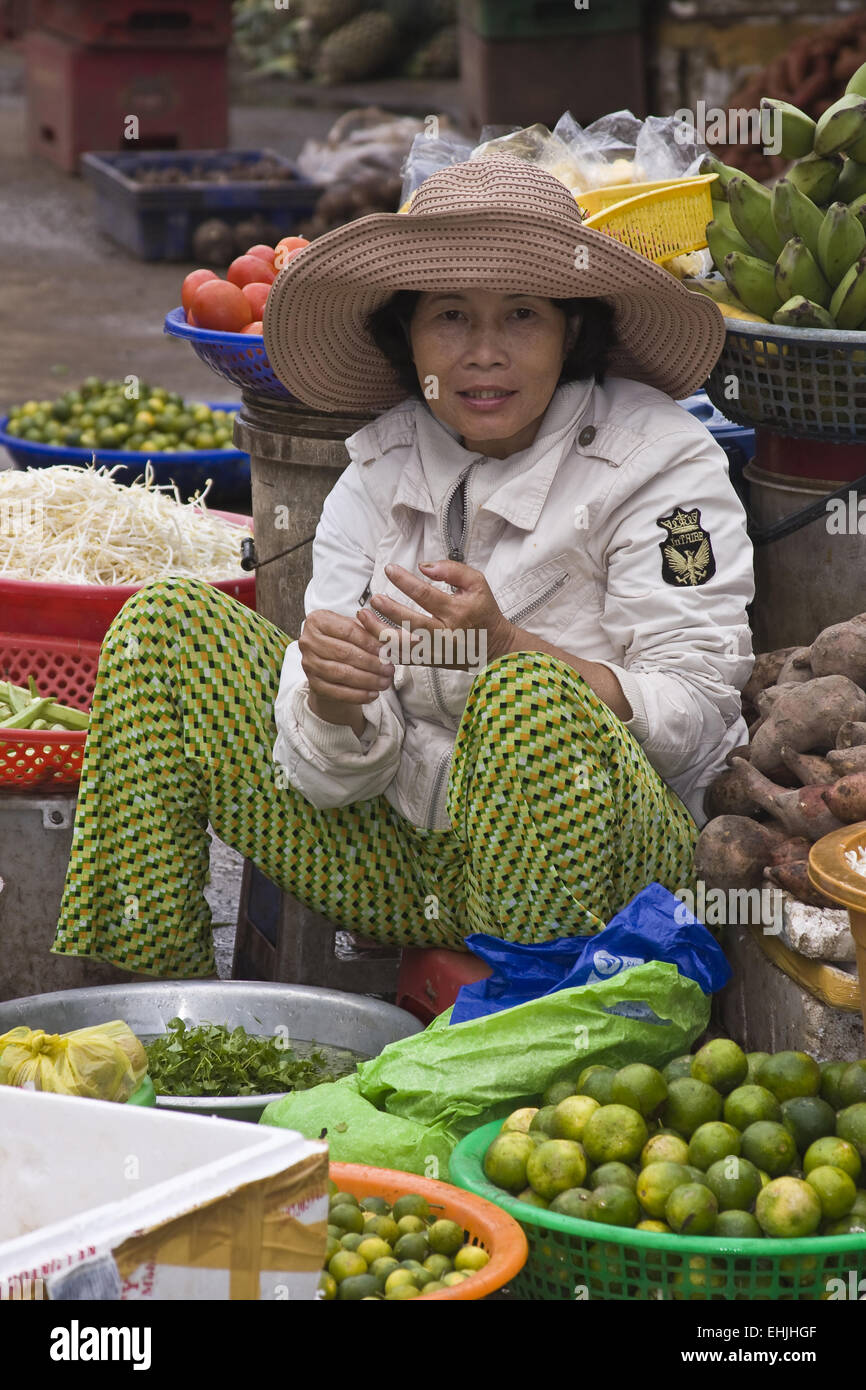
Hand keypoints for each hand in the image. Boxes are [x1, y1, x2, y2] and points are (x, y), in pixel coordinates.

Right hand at [299, 609, 393, 725]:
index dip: (370, 642)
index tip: (388, 650)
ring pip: (341, 673)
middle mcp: (307, 641)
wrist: (328, 666)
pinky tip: (373, 694)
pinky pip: (337, 692)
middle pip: (344, 653)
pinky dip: (357, 694)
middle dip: (371, 663)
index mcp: (317, 620)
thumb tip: (402, 636)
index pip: (348, 631)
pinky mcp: (312, 684)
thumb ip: (375, 631)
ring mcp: (308, 663)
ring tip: (385, 682)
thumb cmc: (347, 643)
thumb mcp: (358, 631)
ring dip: (367, 680)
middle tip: (390, 669)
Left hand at [355, 560, 515, 667]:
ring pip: (402, 645)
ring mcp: (435, 650)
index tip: (389, 569)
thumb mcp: (477, 584)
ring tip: (364, 617)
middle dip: (389, 610)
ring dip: (379, 631)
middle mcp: (444, 633)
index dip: (405, 581)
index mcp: (456, 611)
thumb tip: (424, 566)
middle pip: (411, 622)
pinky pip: (403, 658)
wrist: (493, 645)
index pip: (426, 595)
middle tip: (374, 598)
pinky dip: (385, 649)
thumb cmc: (483, 611)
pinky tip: (371, 636)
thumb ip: (452, 570)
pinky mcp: (429, 661)